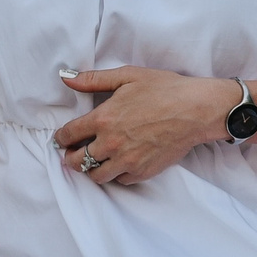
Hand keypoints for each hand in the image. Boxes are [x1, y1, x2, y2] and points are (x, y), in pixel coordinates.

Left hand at [53, 66, 235, 184]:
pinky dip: (115, 174)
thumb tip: (66, 77)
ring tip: (92, 161)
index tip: (61, 138)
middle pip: (77, 161)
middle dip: (70, 157)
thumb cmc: (164, 89)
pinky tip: (117, 164)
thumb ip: (93, 79)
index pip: (68, 135)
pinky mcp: (142, 172)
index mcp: (103, 120)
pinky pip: (119, 180)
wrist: (196, 110)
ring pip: (96, 176)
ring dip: (90, 169)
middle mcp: (110, 144)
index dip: (60, 137)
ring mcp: (127, 161)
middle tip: (71, 153)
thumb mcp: (127, 76)